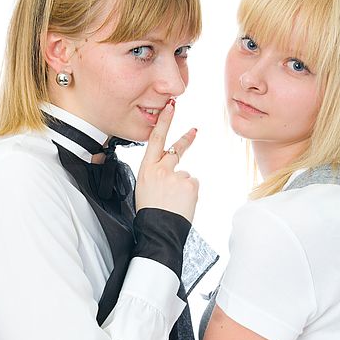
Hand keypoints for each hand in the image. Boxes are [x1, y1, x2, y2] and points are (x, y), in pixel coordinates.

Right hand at [135, 100, 198, 221]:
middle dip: (186, 139)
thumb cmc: (151, 213)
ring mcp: (176, 175)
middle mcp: (160, 169)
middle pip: (176, 149)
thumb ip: (157, 174)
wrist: (159, 230)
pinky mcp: (189, 183)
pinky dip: (190, 193)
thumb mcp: (145, 189)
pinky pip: (193, 184)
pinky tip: (182, 203)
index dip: (164, 122)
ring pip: (185, 175)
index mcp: (146, 170)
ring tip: (175, 202)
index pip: (155, 140)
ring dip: (183, 187)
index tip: (170, 109)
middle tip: (194, 131)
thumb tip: (173, 169)